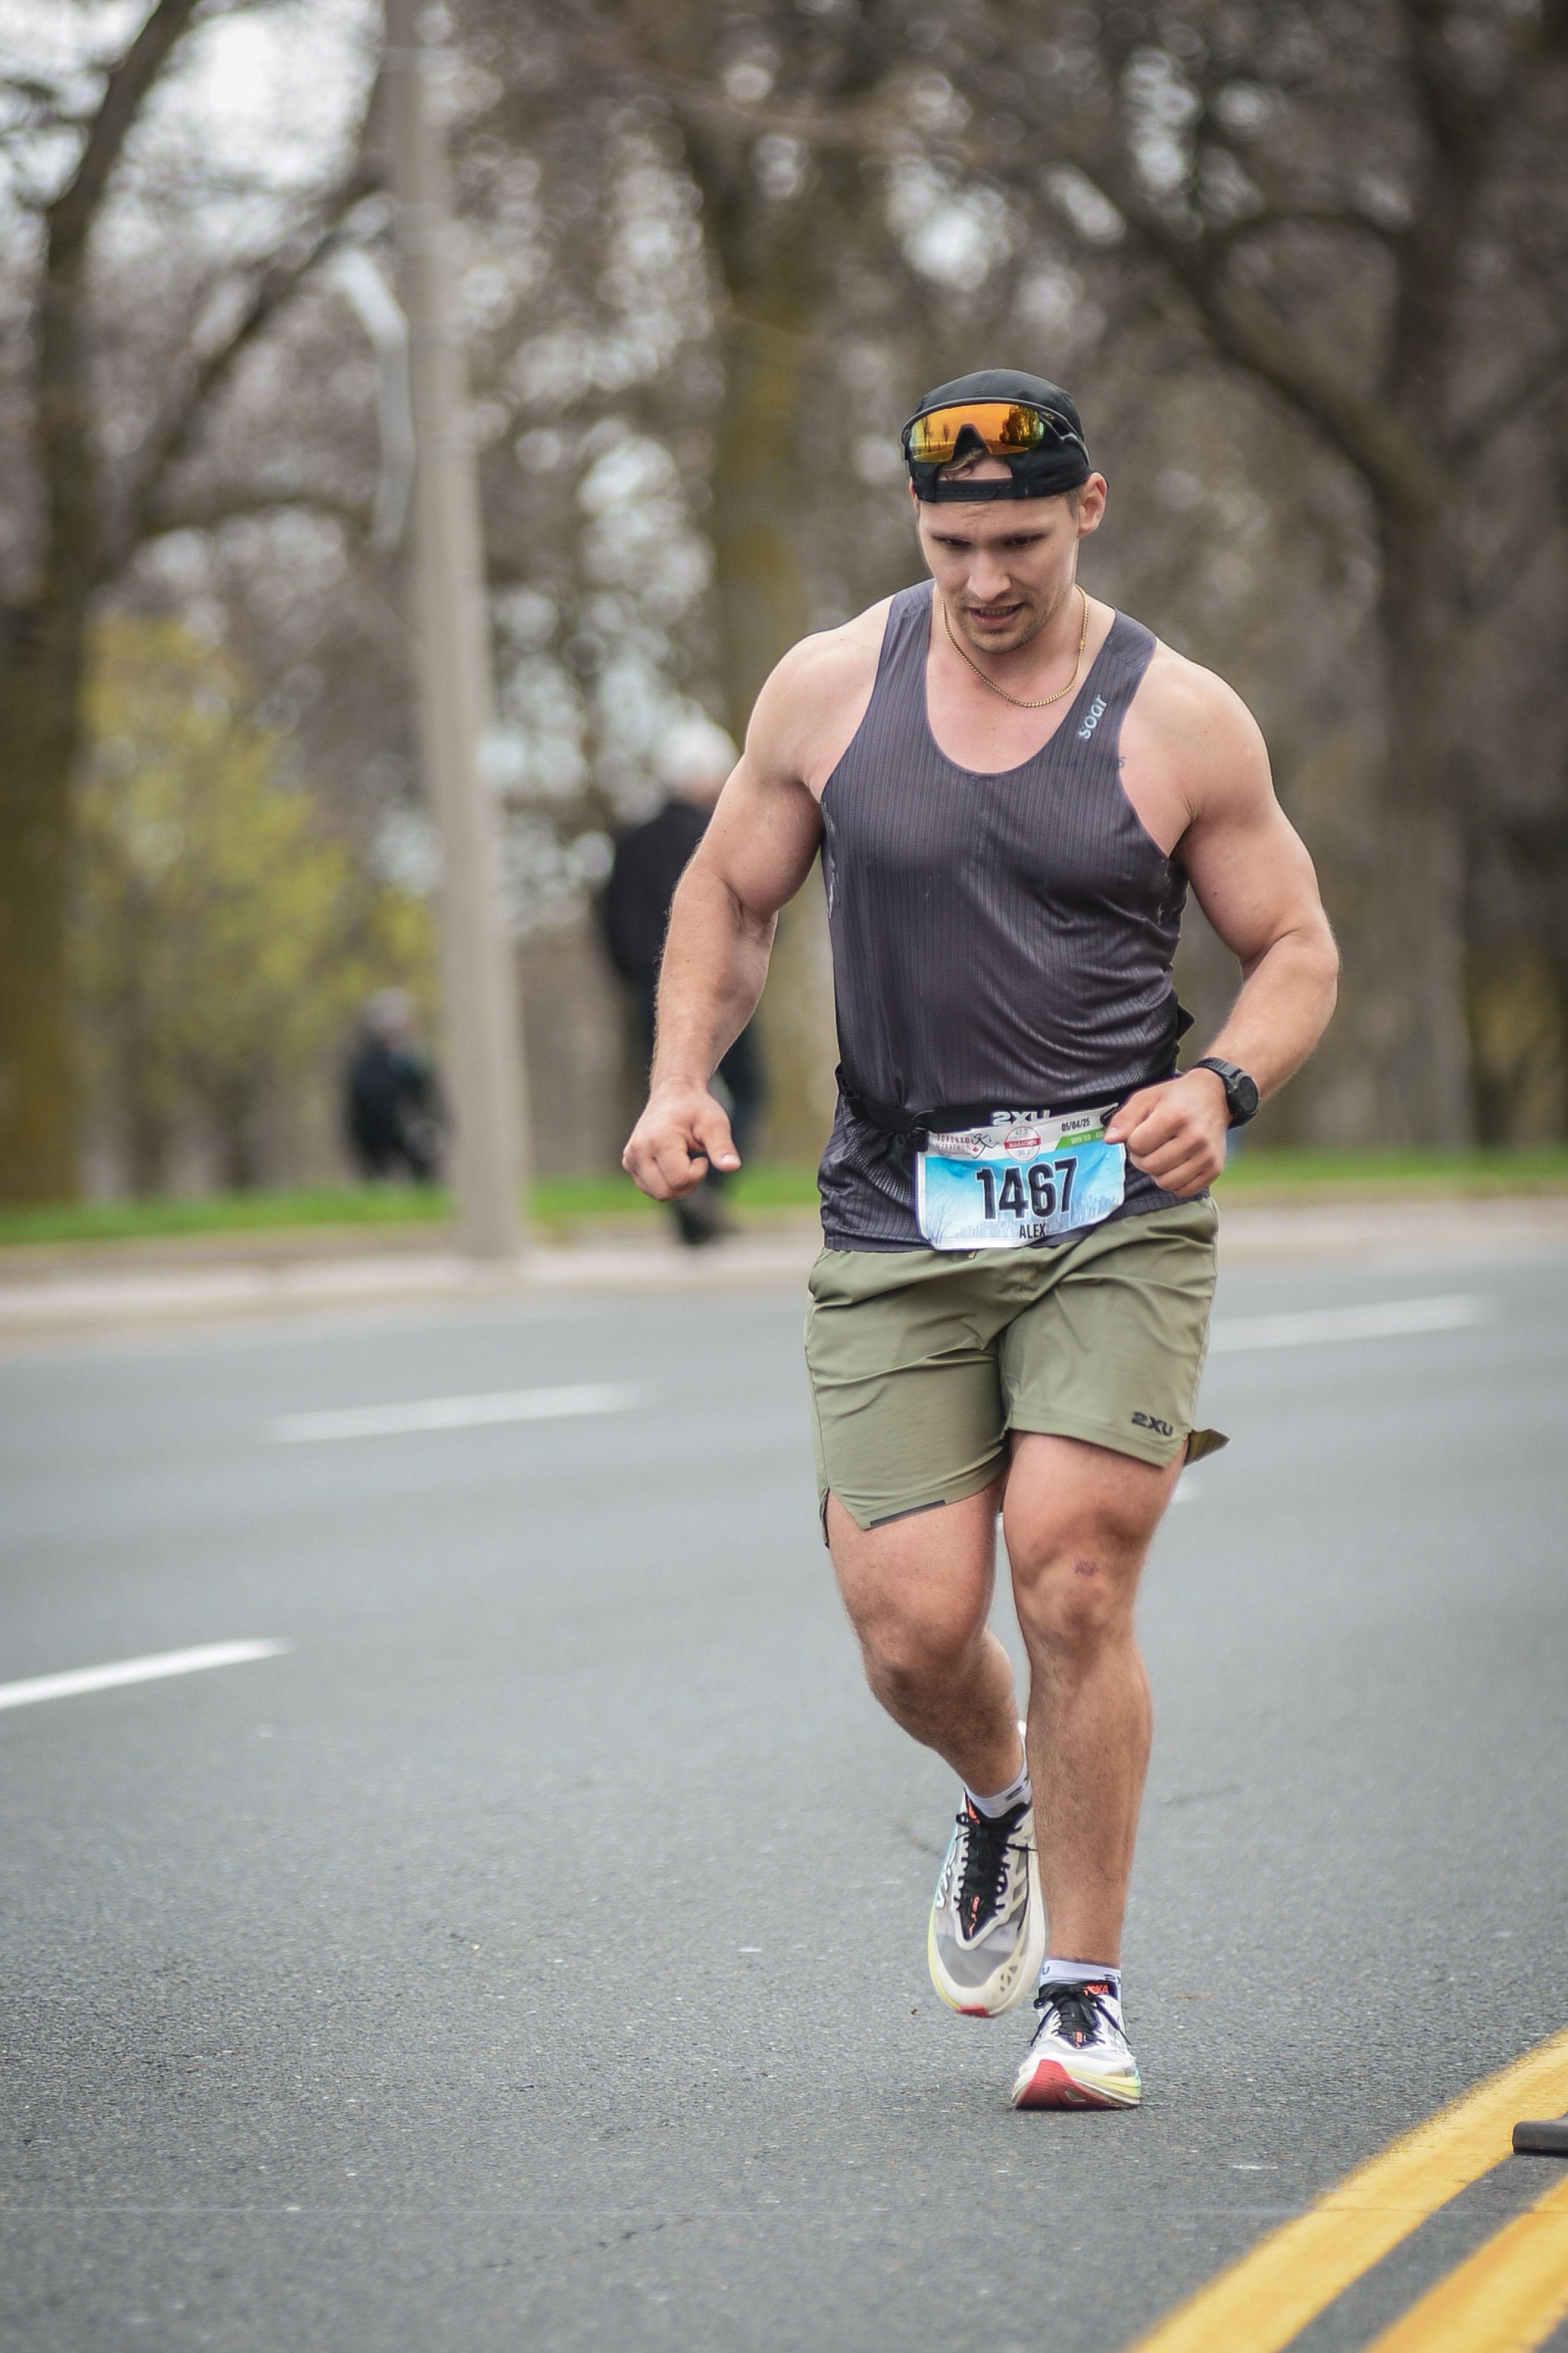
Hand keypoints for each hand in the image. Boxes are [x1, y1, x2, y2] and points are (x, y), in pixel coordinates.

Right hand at [622, 1084, 740, 1199]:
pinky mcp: (629, 1162)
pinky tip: (672, 1162)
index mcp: (658, 1140)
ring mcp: (630, 1157)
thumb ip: (722, 1147)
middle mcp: (638, 1150)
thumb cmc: (696, 1109)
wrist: (673, 1093)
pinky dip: (665, 1182)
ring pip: (658, 1194)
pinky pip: (650, 1188)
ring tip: (683, 1159)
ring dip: (677, 1184)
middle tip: (695, 1160)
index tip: (702, 1155)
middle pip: (666, 1192)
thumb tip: (733, 1167)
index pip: (680, 1179)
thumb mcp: (715, 1124)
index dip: (698, 1173)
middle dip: (688, 1183)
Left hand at [1104, 1069, 1228, 1197]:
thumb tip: (1109, 1140)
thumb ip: (1125, 1118)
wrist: (1215, 1097)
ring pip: (1166, 1182)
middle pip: (1151, 1166)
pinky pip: (1184, 1190)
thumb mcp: (1146, 1098)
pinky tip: (1176, 1165)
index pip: (1137, 1145)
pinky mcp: (1215, 1169)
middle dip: (1142, 1159)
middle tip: (1149, 1146)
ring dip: (1157, 1173)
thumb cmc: (1175, 1098)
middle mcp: (1195, 1137)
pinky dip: (1174, 1182)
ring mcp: (1207, 1155)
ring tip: (1161, 1155)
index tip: (1141, 1132)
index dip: (1133, 1141)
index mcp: (1175, 1116)